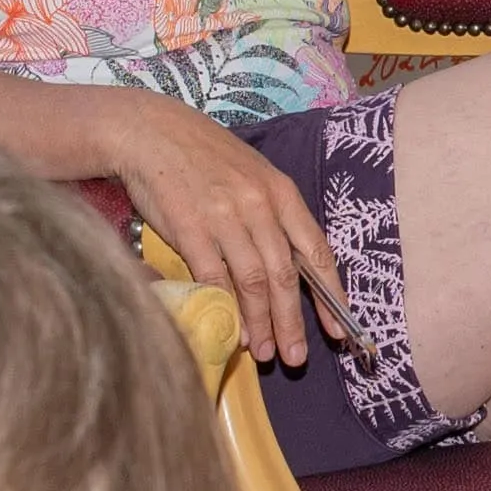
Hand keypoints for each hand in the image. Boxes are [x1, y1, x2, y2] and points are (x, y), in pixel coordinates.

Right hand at [104, 88, 353, 368]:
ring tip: (267, 353)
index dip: (330, 295)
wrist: (152, 132)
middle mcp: (260, 206)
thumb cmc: (205, 158)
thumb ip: (274, 217)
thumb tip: (288, 270)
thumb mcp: (254, 176)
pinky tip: (234, 331)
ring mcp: (226, 218)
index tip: (338, 330)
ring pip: (254, 282)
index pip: (316, 252)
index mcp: (282, 193)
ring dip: (262, 323)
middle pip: (286, 276)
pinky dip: (228, 307)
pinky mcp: (191, 229)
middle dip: (293, 322)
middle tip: (297, 358)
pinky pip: (215, 277)